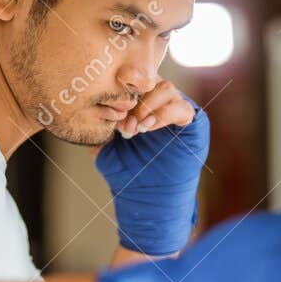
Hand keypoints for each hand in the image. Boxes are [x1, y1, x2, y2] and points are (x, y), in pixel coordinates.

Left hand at [94, 83, 208, 256]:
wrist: (149, 201)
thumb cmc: (129, 175)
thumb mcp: (106, 148)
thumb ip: (100, 128)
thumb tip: (86, 109)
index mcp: (141, 106)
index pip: (134, 81)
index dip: (122, 89)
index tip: (111, 109)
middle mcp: (160, 105)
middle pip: (151, 80)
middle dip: (135, 100)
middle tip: (124, 125)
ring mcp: (177, 113)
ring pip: (167, 89)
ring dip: (148, 105)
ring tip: (137, 128)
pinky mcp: (193, 126)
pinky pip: (183, 108)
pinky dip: (164, 113)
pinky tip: (149, 128)